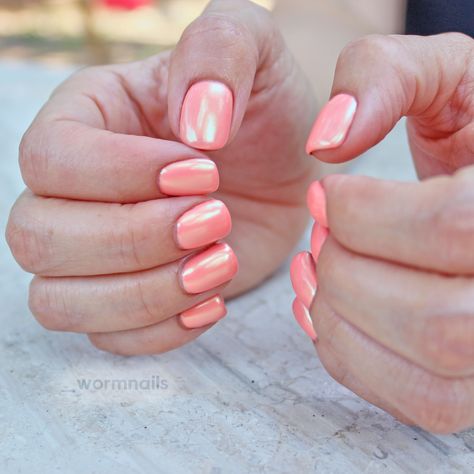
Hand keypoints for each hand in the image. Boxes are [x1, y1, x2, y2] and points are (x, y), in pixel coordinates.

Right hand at [6, 0, 315, 354]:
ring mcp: (96, 252)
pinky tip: (212, 301)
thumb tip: (191, 127)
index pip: (49, 159)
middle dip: (133, 239)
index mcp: (84, 119)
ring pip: (58, 301)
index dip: (120, 176)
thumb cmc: (263, 109)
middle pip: (38, 238)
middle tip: (215, 220)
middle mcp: (74, 191)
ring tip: (220, 262)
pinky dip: (159, 332)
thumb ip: (217, 52)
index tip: (205, 173)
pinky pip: (108, 337)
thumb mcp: (251, 48)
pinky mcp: (130, 295)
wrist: (285, 169)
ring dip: (143, 295)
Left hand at [291, 33, 473, 432]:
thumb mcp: (444, 76)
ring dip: (343, 321)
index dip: (366, 215)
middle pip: (436, 319)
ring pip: (429, 374)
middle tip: (320, 236)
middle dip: (347, 273)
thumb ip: (386, 76)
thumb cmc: (469, 129)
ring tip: (316, 273)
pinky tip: (325, 309)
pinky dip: (349, 358)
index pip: (454, 226)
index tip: (326, 193)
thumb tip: (327, 141)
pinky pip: (417, 401)